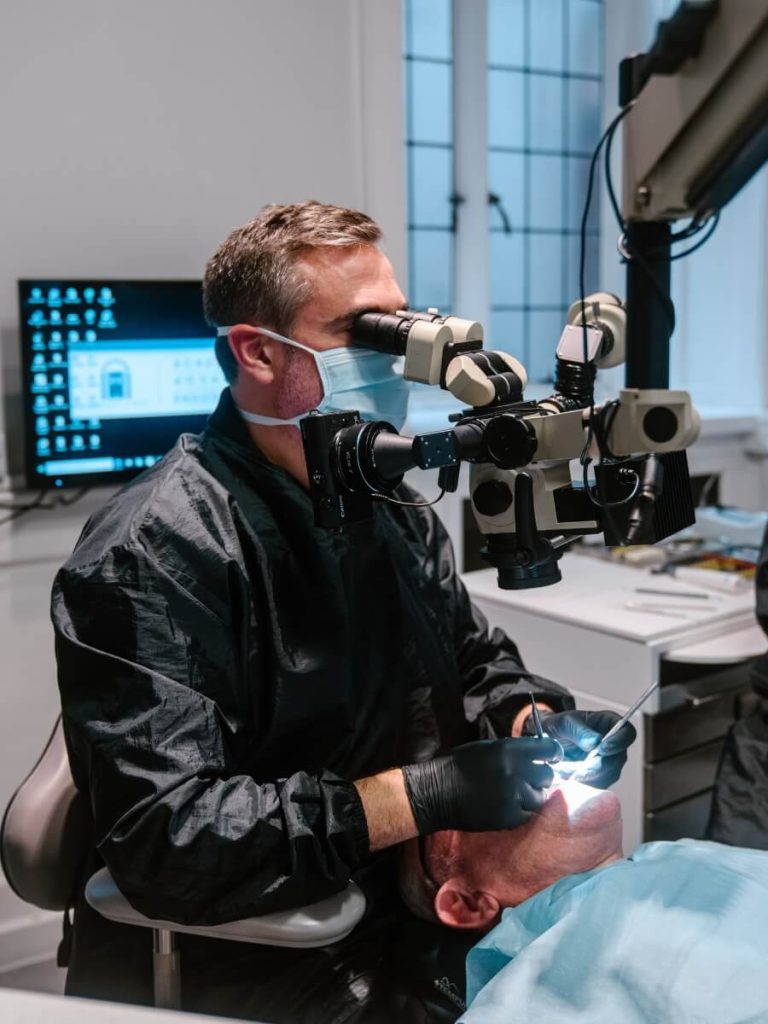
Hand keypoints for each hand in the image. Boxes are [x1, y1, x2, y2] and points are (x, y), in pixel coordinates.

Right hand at [402, 736, 561, 833]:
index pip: (548, 748)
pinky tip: (509, 805)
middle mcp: (515, 772)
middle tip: (530, 778)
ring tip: (517, 794)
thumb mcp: (486, 748)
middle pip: (548, 775)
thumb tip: (535, 753)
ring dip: (533, 795)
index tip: (553, 757)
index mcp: (509, 750)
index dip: (553, 752)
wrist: (437, 793)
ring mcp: (513, 796)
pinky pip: (528, 814)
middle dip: (541, 777)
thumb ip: (512, 750)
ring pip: (541, 797)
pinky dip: (523, 811)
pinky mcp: (509, 817)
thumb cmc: (458, 766)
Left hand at [537, 709, 636, 788]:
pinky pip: (598, 785)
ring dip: (589, 776)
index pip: (627, 732)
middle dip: (600, 765)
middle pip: (619, 758)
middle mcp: (614, 745)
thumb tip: (595, 742)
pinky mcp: (600, 778)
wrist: (550, 742)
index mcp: (610, 723)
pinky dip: (583, 783)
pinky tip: (568, 778)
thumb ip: (579, 731)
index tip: (602, 748)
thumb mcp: (565, 723)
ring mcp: (609, 763)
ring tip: (568, 772)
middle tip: (581, 769)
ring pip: (609, 774)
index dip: (619, 741)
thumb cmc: (560, 727)